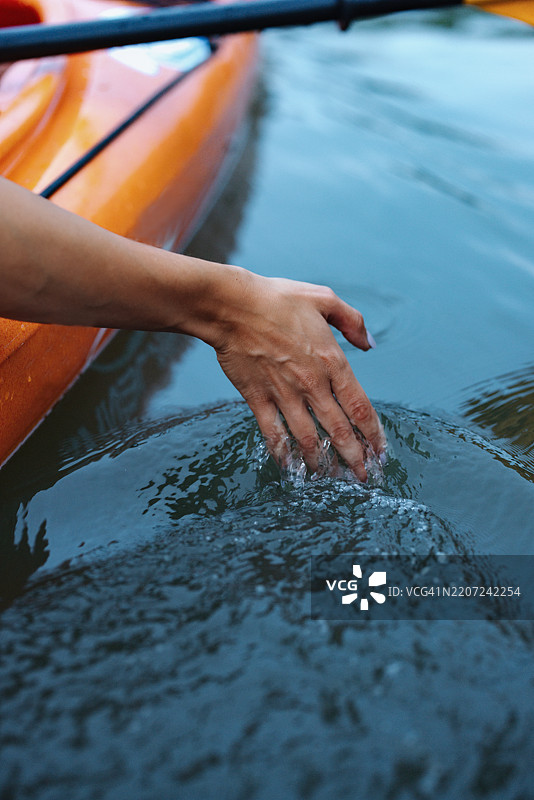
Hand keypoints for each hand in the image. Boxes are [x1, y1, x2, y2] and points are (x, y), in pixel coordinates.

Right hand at [213, 274, 385, 481]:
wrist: (232, 306)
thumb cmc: (277, 299)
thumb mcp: (324, 299)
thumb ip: (352, 321)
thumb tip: (370, 344)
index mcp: (332, 361)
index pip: (360, 407)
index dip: (373, 434)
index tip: (380, 452)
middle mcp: (312, 383)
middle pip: (339, 431)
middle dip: (354, 459)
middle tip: (364, 478)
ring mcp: (284, 394)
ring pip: (308, 439)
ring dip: (322, 463)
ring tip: (332, 480)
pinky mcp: (258, 399)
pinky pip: (273, 434)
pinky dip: (283, 454)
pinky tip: (290, 468)